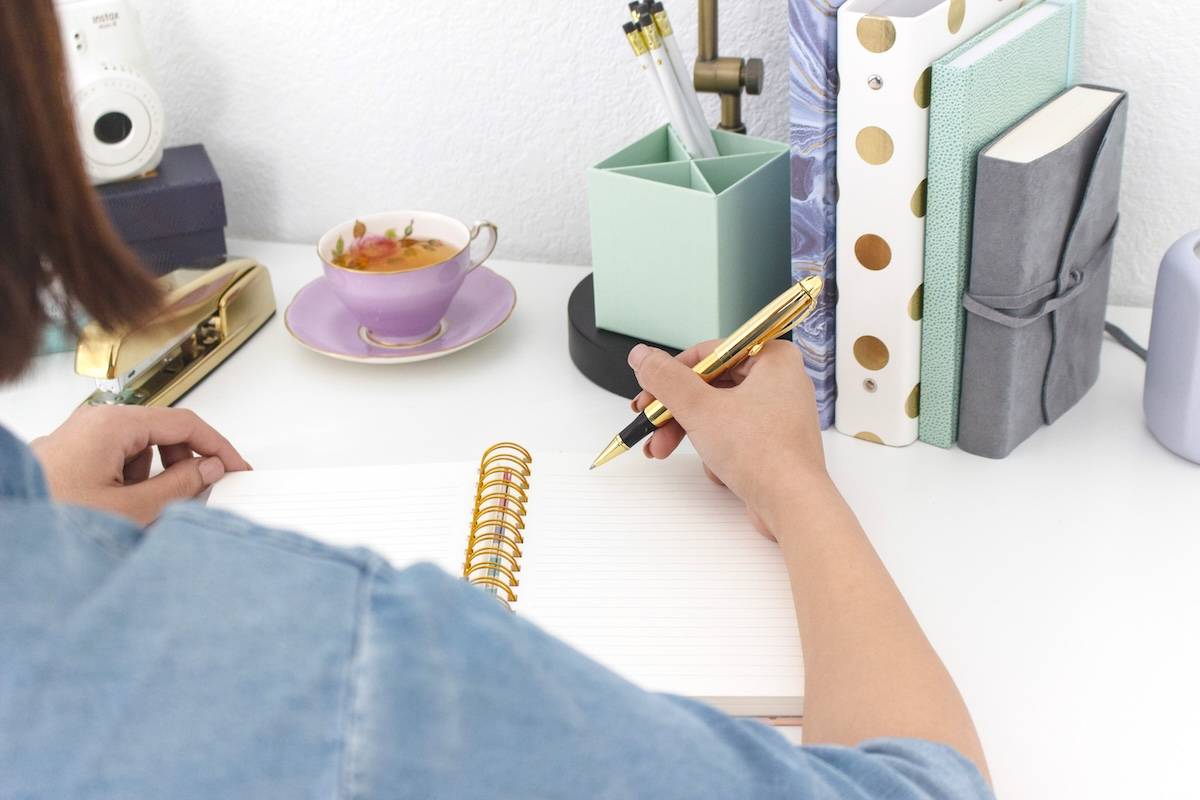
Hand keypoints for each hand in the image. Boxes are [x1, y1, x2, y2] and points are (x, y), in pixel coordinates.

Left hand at [30, 405, 250, 525]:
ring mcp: (78, 439)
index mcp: (113, 424)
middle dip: (183, 463)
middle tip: (198, 490)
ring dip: (152, 476)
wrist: (13, 543)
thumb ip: (180, 486)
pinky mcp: (68, 458)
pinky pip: (114, 461)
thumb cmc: (53, 520)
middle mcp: (94, 423)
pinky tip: (120, 509)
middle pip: (161, 433)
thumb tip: (207, 470)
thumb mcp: (132, 509)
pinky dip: (128, 482)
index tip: (236, 467)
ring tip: (143, 509)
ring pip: (138, 449)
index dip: (217, 446)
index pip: (184, 423)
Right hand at [628, 340, 828, 536]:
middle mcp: (779, 381)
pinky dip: (716, 450)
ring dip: (688, 433)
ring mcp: (778, 414)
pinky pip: (732, 436)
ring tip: (661, 451)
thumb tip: (642, 355)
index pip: (709, 354)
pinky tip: (716, 468)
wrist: (792, 506)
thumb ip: (666, 379)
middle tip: (649, 425)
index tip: (648, 392)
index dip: (672, 375)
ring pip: (717, 413)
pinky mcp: (773, 443)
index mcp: (773, 359)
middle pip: (710, 386)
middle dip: (675, 411)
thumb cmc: (761, 453)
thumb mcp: (700, 408)